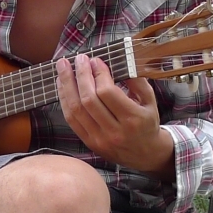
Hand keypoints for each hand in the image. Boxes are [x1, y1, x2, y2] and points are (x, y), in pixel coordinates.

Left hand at [56, 54, 173, 177]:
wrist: (145, 154)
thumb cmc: (146, 122)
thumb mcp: (150, 102)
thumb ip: (138, 82)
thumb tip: (119, 63)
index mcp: (133, 119)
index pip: (108, 93)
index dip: (99, 74)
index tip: (95, 60)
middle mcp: (115, 131)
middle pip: (89, 100)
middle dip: (81, 75)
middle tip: (79, 59)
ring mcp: (99, 138)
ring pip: (76, 109)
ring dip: (67, 85)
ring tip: (63, 67)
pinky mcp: (88, 142)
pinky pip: (71, 119)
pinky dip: (64, 100)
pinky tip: (62, 85)